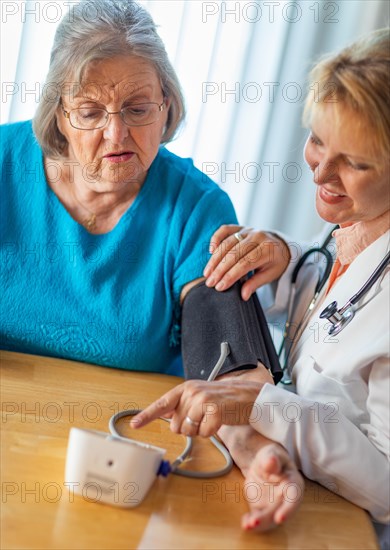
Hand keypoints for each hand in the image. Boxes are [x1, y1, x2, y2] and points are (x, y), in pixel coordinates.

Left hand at [130, 379, 263, 437]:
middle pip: (176, 426)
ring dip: (200, 430)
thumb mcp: (200, 396)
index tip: (134, 425)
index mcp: (185, 388)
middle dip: (188, 427)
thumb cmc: (223, 399)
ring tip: (212, 418)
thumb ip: (183, 405)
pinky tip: (220, 420)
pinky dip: (212, 433)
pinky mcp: (214, 413)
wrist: (249, 395)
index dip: (146, 416)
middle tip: (204, 417)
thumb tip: (168, 420)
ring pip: (189, 432)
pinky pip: (204, 435)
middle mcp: (191, 393)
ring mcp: (202, 402)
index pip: (161, 404)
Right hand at [203, 224, 290, 300]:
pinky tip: (210, 251)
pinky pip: (225, 230)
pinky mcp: (240, 227)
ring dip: (214, 259)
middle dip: (219, 270)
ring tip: (207, 273)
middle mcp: (257, 237)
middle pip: (233, 254)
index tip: (219, 287)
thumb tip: (243, 296)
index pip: (244, 264)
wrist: (281, 245)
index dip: (230, 276)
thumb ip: (256, 283)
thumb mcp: (270, 274)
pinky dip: (216, 239)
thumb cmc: (275, 262)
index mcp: (267, 249)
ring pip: (227, 243)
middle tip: (209, 282)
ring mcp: (248, 230)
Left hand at [241, 443, 304, 530]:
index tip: (280, 519)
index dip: (288, 509)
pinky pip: (258, 518)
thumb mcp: (270, 454)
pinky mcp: (262, 509)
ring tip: (247, 525)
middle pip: (279, 512)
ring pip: (269, 519)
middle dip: (268, 519)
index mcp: (293, 483)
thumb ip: (271, 459)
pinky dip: (251, 522)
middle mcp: (285, 498)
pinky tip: (245, 523)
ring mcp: (274, 506)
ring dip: (259, 524)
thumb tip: (272, 462)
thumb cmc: (270, 457)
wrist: (260, 465)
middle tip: (255, 522)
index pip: (294, 497)